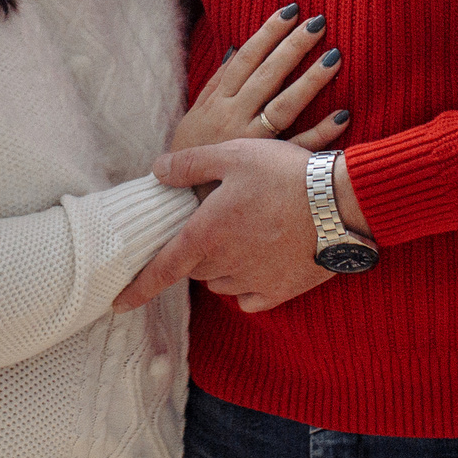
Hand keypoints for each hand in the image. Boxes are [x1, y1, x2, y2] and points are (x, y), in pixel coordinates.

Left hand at [112, 139, 333, 314]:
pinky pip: (250, 298)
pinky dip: (245, 285)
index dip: (137, 288)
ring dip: (218, 266)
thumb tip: (157, 171)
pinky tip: (256, 264)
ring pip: (220, 282)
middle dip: (193, 252)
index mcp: (207, 234)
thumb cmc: (284, 173)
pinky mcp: (282, 290)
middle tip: (210, 225)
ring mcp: (254, 281)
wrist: (340, 202)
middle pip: (194, 268)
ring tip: (238, 236)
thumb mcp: (233, 154)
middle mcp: (226, 264)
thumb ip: (190, 164)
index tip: (117, 303)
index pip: (162, 269)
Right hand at [169, 4, 350, 153]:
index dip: (267, 34)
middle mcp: (233, 118)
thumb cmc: (193, 157)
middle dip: (293, 47)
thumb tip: (236, 50)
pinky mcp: (267, 167)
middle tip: (319, 22)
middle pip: (267, 76)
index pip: (245, 59)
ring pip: (284, 105)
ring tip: (335, 56)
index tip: (290, 11)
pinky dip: (321, 132)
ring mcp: (252, 143)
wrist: (180, 206)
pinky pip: (298, 146)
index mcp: (217, 103)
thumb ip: (215, 84)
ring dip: (311, 81)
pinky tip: (344, 114)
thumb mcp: (195, 117)